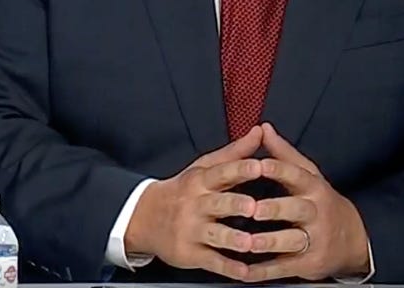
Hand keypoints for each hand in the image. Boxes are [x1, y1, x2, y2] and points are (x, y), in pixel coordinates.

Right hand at [123, 125, 264, 281]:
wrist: (144, 217)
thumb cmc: (183, 191)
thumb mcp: (203, 168)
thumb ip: (234, 153)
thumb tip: (259, 131)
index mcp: (201, 181)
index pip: (221, 173)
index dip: (240, 169)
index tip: (258, 166)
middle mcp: (195, 204)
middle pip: (218, 204)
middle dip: (235, 205)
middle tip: (253, 207)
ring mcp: (191, 230)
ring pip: (215, 234)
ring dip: (232, 239)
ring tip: (249, 243)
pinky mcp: (189, 253)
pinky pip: (211, 261)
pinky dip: (228, 268)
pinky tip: (244, 272)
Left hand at [243, 123, 371, 281]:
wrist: (353, 240)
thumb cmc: (321, 202)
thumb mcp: (308, 175)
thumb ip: (284, 154)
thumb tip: (263, 128)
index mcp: (313, 187)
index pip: (297, 175)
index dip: (278, 169)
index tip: (259, 164)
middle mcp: (316, 212)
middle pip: (296, 209)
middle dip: (274, 209)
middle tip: (253, 209)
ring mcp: (315, 239)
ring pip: (291, 240)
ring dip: (269, 242)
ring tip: (249, 242)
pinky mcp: (310, 263)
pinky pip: (285, 267)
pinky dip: (265, 271)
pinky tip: (246, 271)